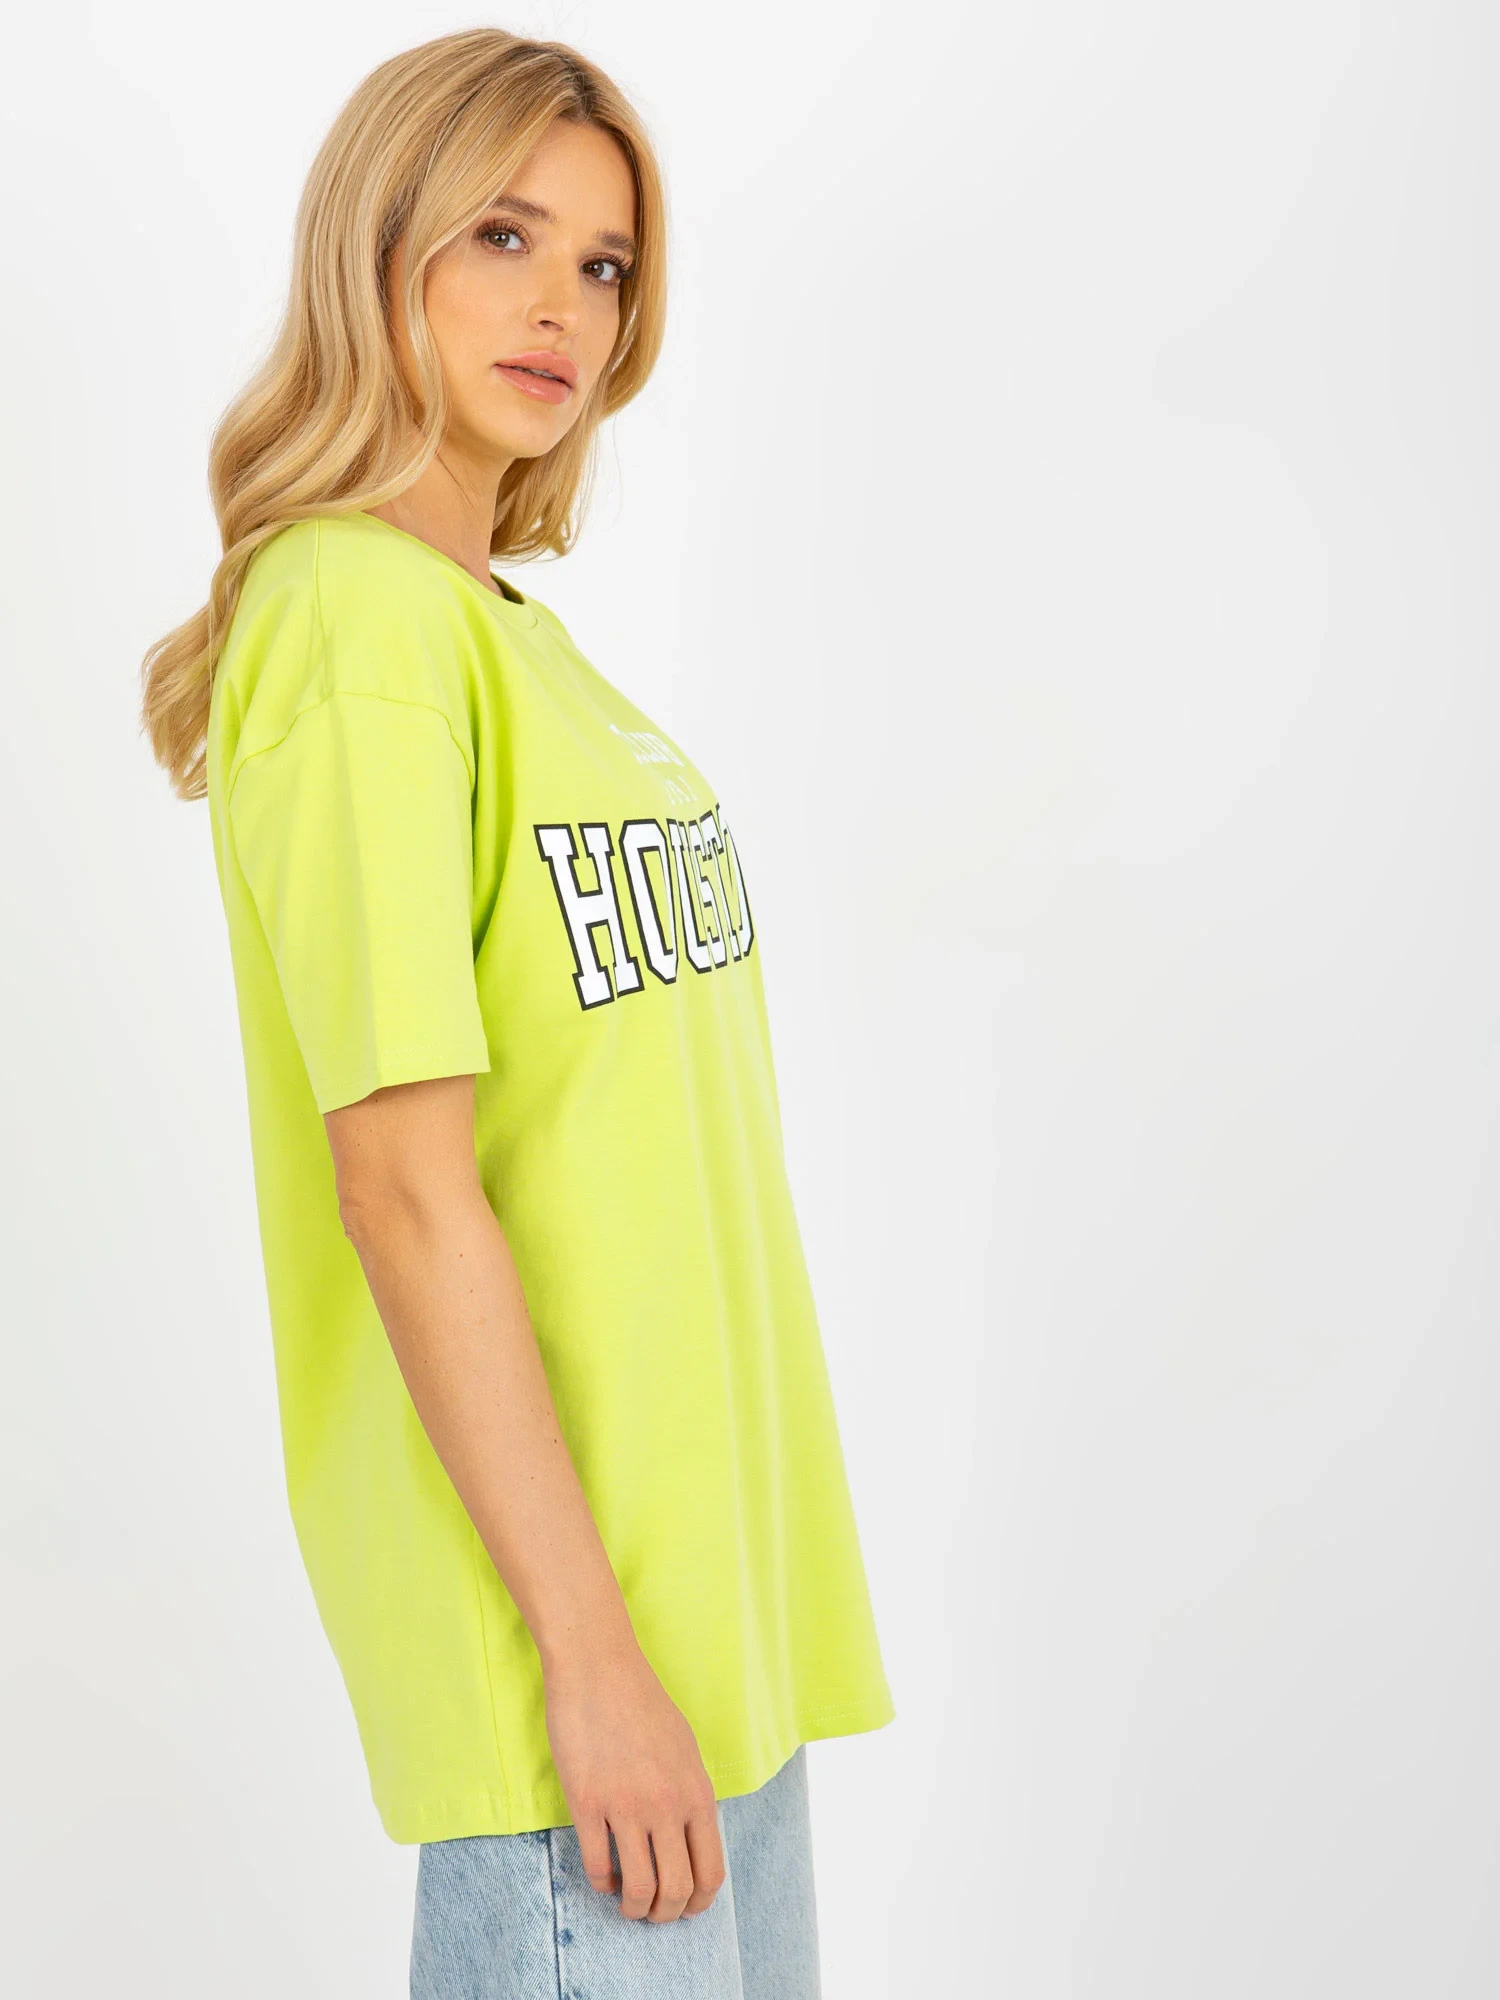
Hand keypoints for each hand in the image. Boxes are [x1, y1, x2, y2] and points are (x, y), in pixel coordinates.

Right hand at [543, 1637, 726, 1922]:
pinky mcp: (588, 1802)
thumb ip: (690, 1795)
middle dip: (664, 1914)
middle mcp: (667, 1806)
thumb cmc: (642, 1703)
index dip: (698, 1903)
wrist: (599, 1667)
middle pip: (676, 1890)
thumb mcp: (684, 1749)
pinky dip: (601, 1883)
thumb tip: (691, 1838)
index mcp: (696, 1793)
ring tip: (625, 1902)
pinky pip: (597, 1865)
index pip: (710, 1872)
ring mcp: (627, 1806)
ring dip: (632, 1908)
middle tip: (651, 1912)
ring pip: (638, 1888)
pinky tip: (602, 1877)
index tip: (684, 1908)